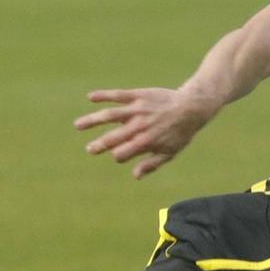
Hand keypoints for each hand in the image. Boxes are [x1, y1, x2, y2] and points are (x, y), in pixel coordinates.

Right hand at [75, 87, 210, 178]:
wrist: (191, 107)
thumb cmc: (181, 133)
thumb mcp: (170, 153)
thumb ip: (151, 164)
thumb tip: (134, 175)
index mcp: (145, 142)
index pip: (122, 153)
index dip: (117, 156)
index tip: (117, 155)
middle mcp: (138, 126)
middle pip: (112, 138)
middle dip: (99, 145)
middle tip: (89, 150)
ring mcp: (136, 110)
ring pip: (109, 115)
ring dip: (91, 121)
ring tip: (77, 125)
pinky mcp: (137, 95)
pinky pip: (117, 95)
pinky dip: (103, 95)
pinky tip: (90, 97)